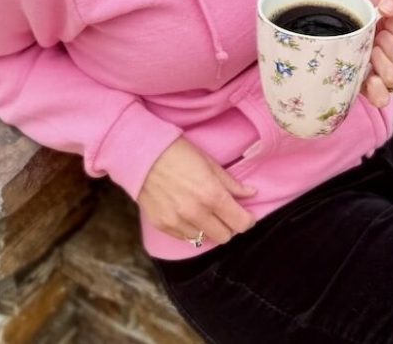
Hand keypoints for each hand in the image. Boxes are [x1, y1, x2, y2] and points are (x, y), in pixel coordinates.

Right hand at [137, 137, 256, 244]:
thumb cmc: (177, 152)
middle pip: (225, 236)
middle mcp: (196, 213)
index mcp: (212, 194)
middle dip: (229, 225)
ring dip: (208, 228)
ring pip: (204, 239)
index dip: (247, 220)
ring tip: (204, 211)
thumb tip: (251, 194)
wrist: (141, 154)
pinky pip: (185, 237)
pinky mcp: (162, 225)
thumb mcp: (209, 162)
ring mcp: (177, 222)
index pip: (240, 223)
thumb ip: (231, 183)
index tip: (246, 214)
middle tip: (225, 212)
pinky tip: (188, 213)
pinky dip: (191, 229)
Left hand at [362, 0, 392, 107]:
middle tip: (378, 34)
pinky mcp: (378, 91)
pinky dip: (375, 89)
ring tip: (371, 48)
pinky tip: (369, 77)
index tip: (388, 19)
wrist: (358, 25)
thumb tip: (387, 9)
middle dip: (386, 41)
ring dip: (377, 59)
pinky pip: (382, 98)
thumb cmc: (381, 13)